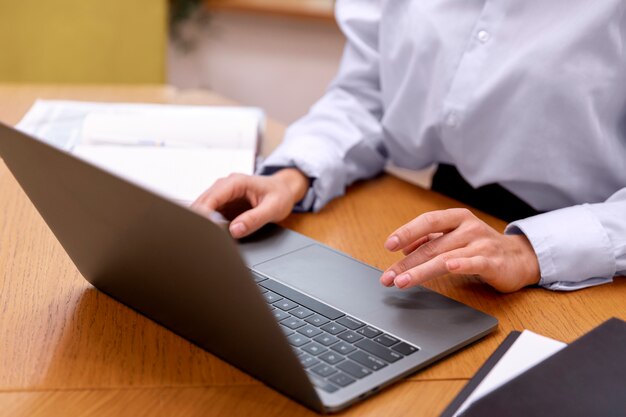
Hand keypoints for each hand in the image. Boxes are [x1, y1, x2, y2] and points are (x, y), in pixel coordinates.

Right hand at [191, 168, 308, 237]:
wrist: (284, 190)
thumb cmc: (280, 195)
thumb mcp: (272, 208)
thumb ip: (254, 219)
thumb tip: (234, 230)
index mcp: (236, 182)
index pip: (212, 197)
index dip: (203, 213)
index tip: (202, 229)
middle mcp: (226, 185)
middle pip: (203, 202)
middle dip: (199, 219)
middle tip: (200, 237)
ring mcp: (223, 194)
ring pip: (203, 208)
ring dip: (202, 222)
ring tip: (205, 238)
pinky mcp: (224, 204)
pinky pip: (210, 214)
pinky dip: (209, 224)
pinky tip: (211, 234)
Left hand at [379, 208, 539, 292]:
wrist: (518, 258)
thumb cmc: (479, 246)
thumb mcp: (453, 237)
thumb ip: (429, 239)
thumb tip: (403, 247)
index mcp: (457, 218)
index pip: (428, 221)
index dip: (407, 232)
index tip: (389, 245)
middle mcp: (469, 228)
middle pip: (431, 246)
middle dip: (406, 263)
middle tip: (388, 277)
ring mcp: (481, 244)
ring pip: (445, 258)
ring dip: (420, 271)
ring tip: (402, 282)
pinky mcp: (493, 262)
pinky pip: (474, 263)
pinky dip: (461, 265)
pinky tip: (449, 268)